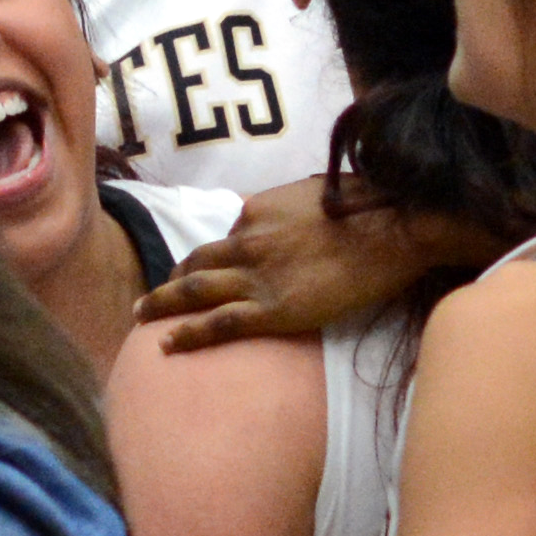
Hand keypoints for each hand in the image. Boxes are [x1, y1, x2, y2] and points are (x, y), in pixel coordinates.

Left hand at [140, 182, 471, 349]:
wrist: (393, 229)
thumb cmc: (371, 207)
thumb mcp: (322, 190)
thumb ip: (298, 205)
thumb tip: (298, 211)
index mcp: (259, 209)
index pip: (229, 234)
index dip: (219, 254)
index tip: (212, 267)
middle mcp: (247, 239)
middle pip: (196, 261)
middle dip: (171, 277)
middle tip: (155, 294)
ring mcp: (256, 275)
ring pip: (192, 291)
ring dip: (161, 304)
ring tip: (142, 316)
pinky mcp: (272, 309)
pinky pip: (217, 324)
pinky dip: (187, 334)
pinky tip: (166, 345)